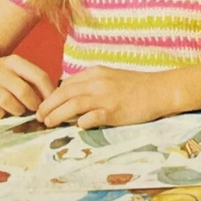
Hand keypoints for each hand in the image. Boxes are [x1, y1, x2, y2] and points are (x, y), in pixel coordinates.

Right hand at [0, 53, 54, 119]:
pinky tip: (2, 112)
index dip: (49, 92)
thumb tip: (52, 101)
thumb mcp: (15, 68)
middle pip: (24, 91)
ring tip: (19, 111)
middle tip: (36, 111)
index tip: (53, 103)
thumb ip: (32, 81)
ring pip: (9, 103)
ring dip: (18, 111)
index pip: (39, 76)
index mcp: (14, 62)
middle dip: (34, 105)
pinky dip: (2, 115)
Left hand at [37, 67, 162, 128]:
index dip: (52, 96)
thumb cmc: (136, 86)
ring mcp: (105, 97)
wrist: (160, 90)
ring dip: (56, 115)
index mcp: (95, 73)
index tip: (45, 107)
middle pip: (63, 94)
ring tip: (48, 123)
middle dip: (47, 106)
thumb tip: (72, 98)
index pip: (65, 84)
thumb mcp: (110, 78)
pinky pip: (91, 118)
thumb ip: (92, 85)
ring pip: (71, 105)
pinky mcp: (113, 111)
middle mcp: (97, 83)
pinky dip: (80, 122)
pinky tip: (77, 127)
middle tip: (39, 117)